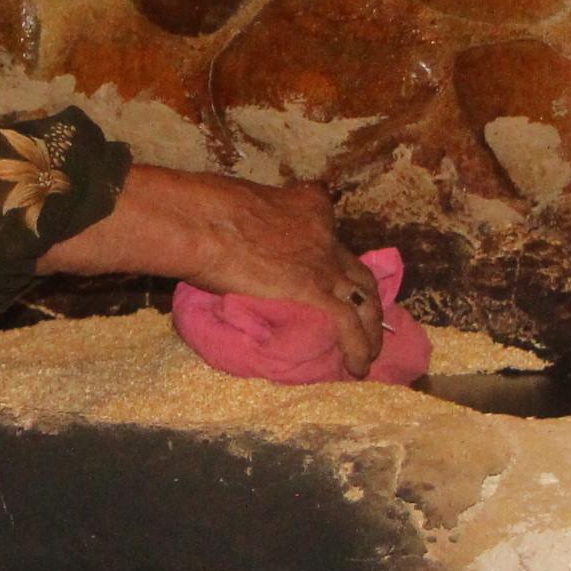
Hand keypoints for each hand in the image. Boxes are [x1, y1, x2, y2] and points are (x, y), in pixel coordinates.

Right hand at [40, 167, 383, 375]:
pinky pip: (349, 325)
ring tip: (369, 355)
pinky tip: (357, 366)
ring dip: (370, 330)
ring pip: (363, 301)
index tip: (337, 269)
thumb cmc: (199, 209)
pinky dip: (359, 347)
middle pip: (357, 270)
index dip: (336, 252)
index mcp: (302, 206)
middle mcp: (322, 232)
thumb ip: (232, 218)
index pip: (328, 224)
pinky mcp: (317, 291)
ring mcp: (323, 262)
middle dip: (367, 297)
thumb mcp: (226, 203)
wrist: (199, 222)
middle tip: (369, 319)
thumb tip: (201, 230)